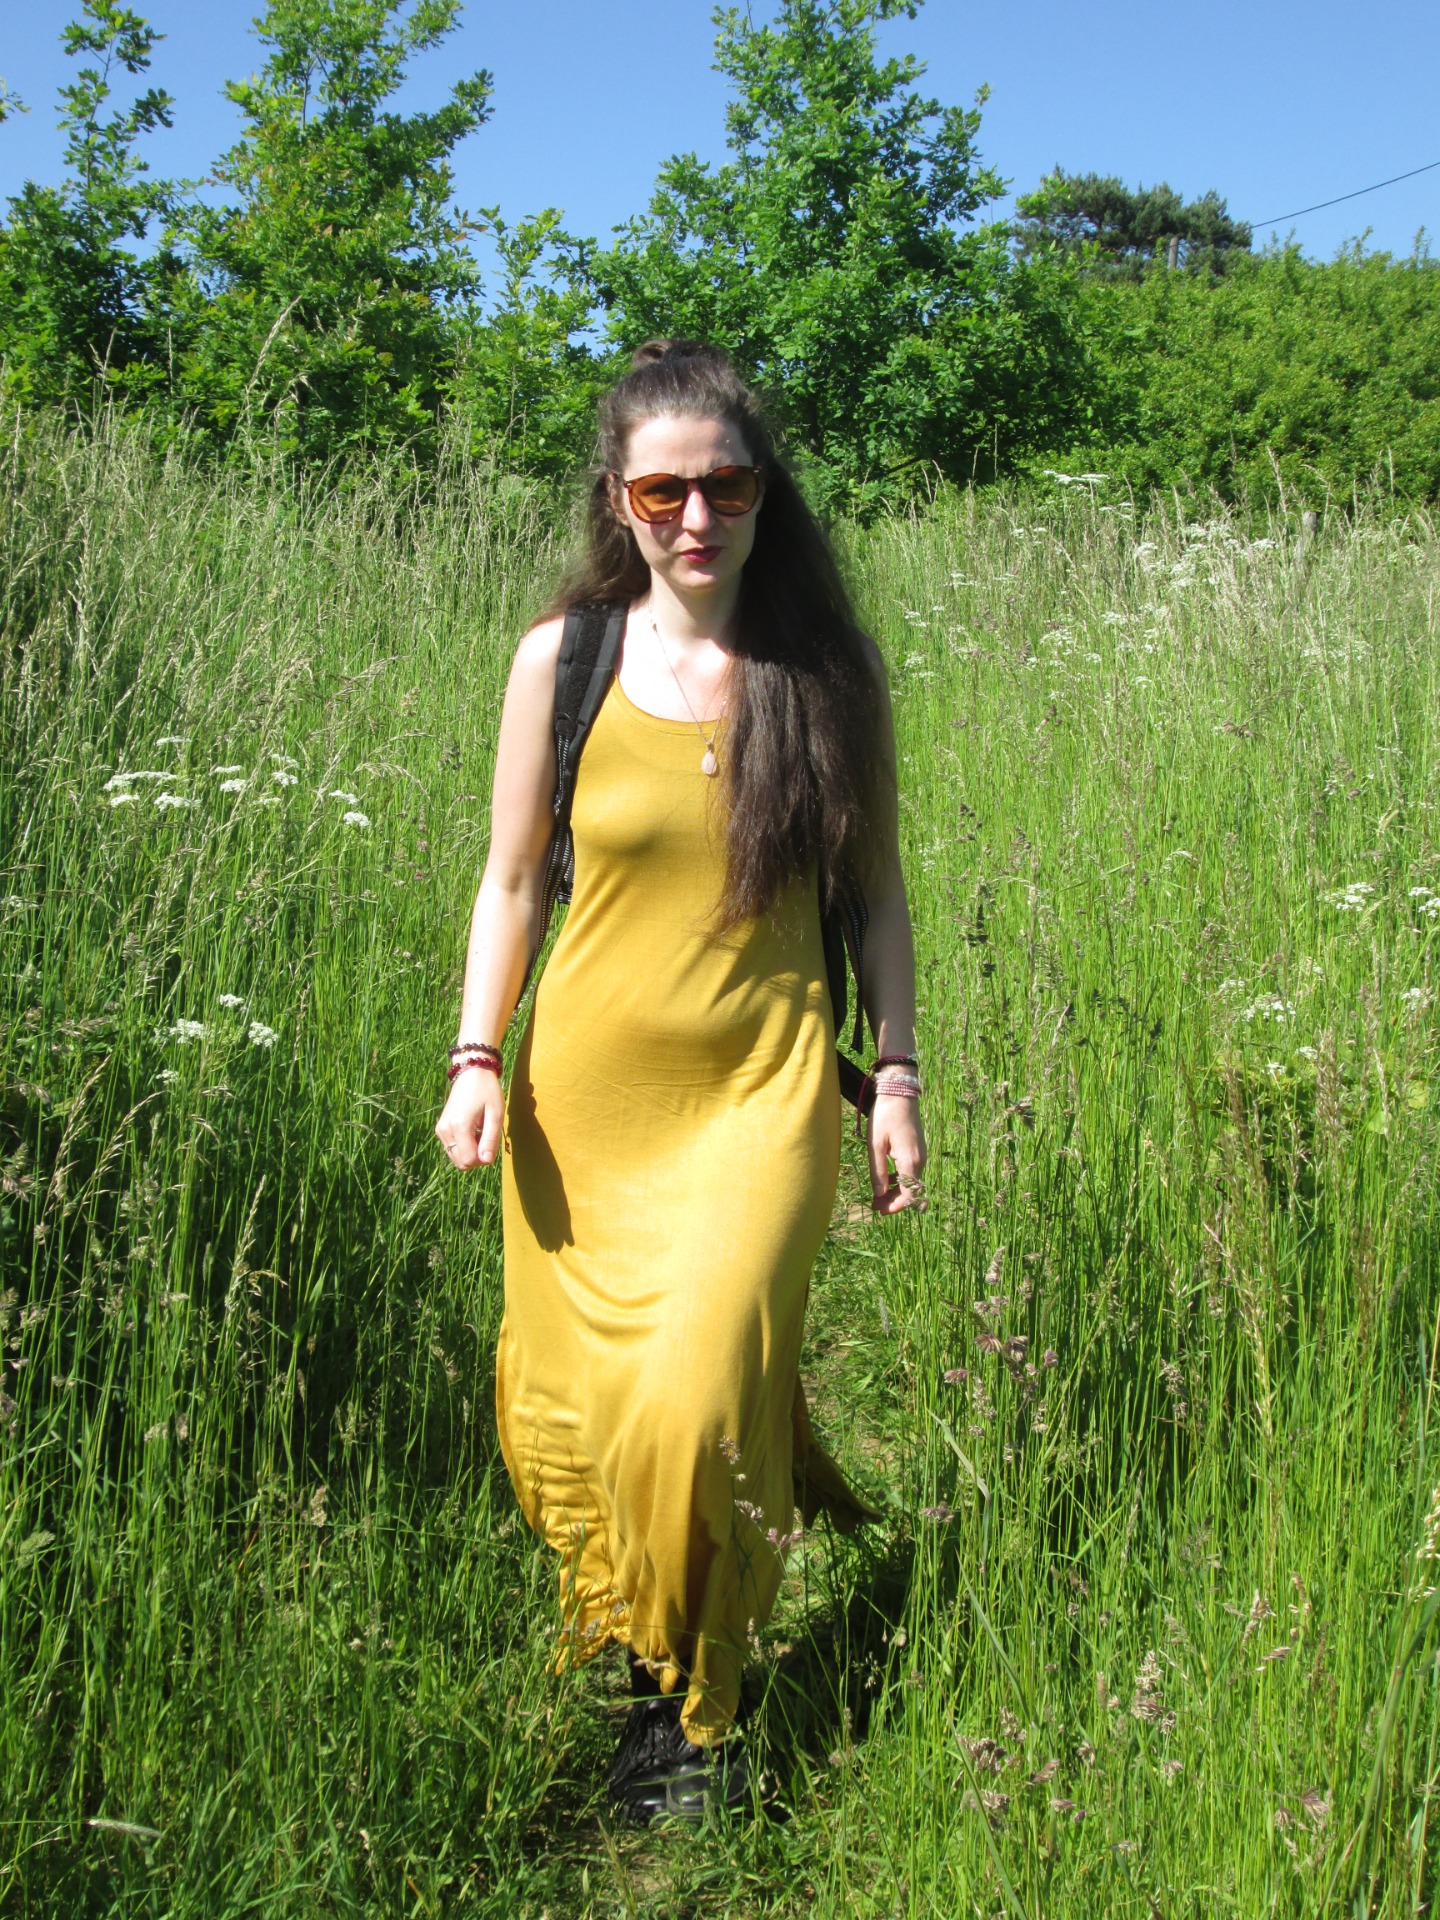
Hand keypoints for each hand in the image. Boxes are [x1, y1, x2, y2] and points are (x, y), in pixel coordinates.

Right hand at [435, 1066, 503, 1169]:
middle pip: (461, 1163)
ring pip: (456, 1158)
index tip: (492, 1143)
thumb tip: (487, 1161)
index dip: (484, 1159)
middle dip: (477, 1157)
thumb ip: (490, 1139)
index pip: (469, 1160)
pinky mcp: (440, 1129)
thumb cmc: (487, 1091)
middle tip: (487, 1137)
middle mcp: (445, 1130)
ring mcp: (440, 1130)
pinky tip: (472, 1131)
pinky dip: (464, 1146)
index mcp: (459, 1126)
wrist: (471, 1073)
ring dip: (471, 1152)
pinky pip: (453, 1149)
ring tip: (479, 1132)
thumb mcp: (495, 1114)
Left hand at [868, 1094, 927, 1213]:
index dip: (895, 1206)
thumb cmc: (885, 1117)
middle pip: (910, 1191)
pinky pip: (911, 1172)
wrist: (899, 1093)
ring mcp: (921, 1155)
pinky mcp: (918, 1150)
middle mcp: (920, 1160)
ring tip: (877, 1195)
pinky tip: (886, 1179)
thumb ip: (878, 1172)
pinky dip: (900, 1180)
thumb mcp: (875, 1146)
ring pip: (911, 1182)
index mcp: (910, 1161)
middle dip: (893, 1201)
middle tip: (875, 1205)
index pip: (908, 1195)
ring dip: (896, 1191)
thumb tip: (879, 1194)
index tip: (879, 1210)